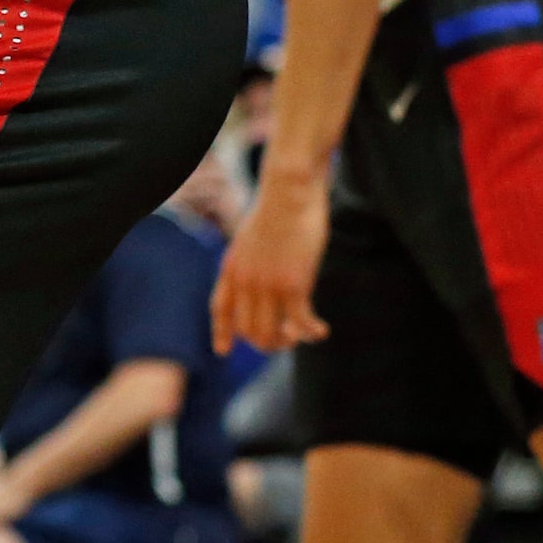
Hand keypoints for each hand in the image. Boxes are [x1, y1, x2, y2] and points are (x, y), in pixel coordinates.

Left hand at [210, 170, 330, 354]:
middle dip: (267, 341)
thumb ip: (253, 259)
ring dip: (287, 341)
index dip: (222, 332)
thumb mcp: (253, 236)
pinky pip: (299, 323)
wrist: (288, 191)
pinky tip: (321, 331)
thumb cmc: (277, 209)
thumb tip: (265, 277)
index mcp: (232, 267)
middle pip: (248, 330)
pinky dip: (311, 332)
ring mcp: (266, 285)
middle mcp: (244, 281)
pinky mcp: (292, 284)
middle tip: (287, 339)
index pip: (220, 308)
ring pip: (270, 334)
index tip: (223, 351)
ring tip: (302, 336)